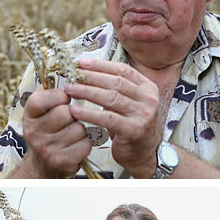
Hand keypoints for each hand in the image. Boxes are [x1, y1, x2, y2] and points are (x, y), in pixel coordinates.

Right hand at [22, 86, 92, 176]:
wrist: (42, 166)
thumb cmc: (46, 132)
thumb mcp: (40, 111)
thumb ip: (48, 91)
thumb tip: (66, 66)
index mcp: (29, 114)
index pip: (46, 97)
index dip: (61, 96)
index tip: (64, 100)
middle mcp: (34, 132)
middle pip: (67, 112)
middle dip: (73, 115)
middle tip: (69, 120)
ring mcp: (47, 148)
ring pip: (79, 128)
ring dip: (80, 130)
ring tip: (71, 134)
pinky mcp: (62, 162)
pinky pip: (85, 144)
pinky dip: (85, 144)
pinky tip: (75, 146)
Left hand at [66, 57, 160, 176]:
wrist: (144, 155)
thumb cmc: (132, 129)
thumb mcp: (128, 104)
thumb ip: (116, 89)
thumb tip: (88, 72)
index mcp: (147, 88)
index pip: (122, 70)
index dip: (100, 65)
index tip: (82, 63)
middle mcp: (148, 99)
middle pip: (115, 82)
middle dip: (91, 77)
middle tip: (72, 75)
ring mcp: (143, 115)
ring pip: (111, 97)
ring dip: (87, 92)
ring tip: (70, 90)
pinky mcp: (134, 130)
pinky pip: (108, 119)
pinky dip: (90, 114)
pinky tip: (76, 111)